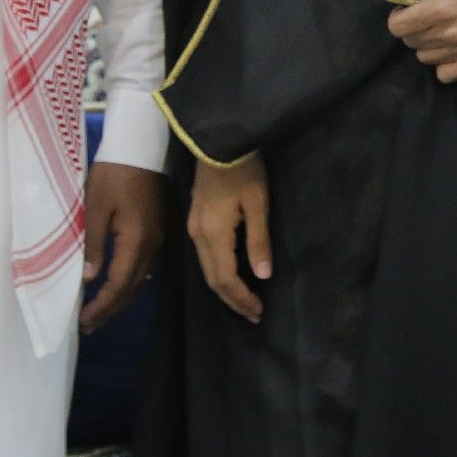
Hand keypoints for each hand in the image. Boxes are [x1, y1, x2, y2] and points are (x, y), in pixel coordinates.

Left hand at [80, 162, 165, 333]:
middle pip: (132, 289)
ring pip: (141, 280)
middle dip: (110, 310)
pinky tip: (120, 286)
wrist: (143, 146)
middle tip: (89, 326)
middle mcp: (152, 246)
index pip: (118, 285)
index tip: (83, 322)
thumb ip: (94, 244)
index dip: (101, 307)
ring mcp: (159, 239)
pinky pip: (146, 267)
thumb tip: (90, 279)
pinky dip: (131, 283)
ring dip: (121, 299)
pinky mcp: (159, 230)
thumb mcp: (96, 207)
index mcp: (136, 241)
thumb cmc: (115, 173)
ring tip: (101, 312)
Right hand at [187, 154, 270, 323]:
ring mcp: (192, 228)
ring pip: (206, 270)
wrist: (219, 140)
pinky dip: (218, 273)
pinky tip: (231, 277)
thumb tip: (263, 276)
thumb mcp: (259, 203)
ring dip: (224, 289)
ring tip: (244, 302)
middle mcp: (198, 235)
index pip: (225, 278)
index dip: (241, 298)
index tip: (259, 311)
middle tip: (253, 315)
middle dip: (232, 300)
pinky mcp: (194, 221)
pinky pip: (204, 257)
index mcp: (213, 233)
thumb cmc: (245, 169)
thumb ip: (259, 240)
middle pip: (212, 279)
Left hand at [365, 0, 456, 83]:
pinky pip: (445, 74)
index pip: (397, 28)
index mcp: (440, 7)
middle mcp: (452, 33)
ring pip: (425, 58)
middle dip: (412, 28)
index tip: (409, 7)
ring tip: (440, 27)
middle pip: (410, 43)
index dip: (398, 16)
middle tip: (426, 14)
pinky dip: (443, 61)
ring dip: (427, 43)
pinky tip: (451, 44)